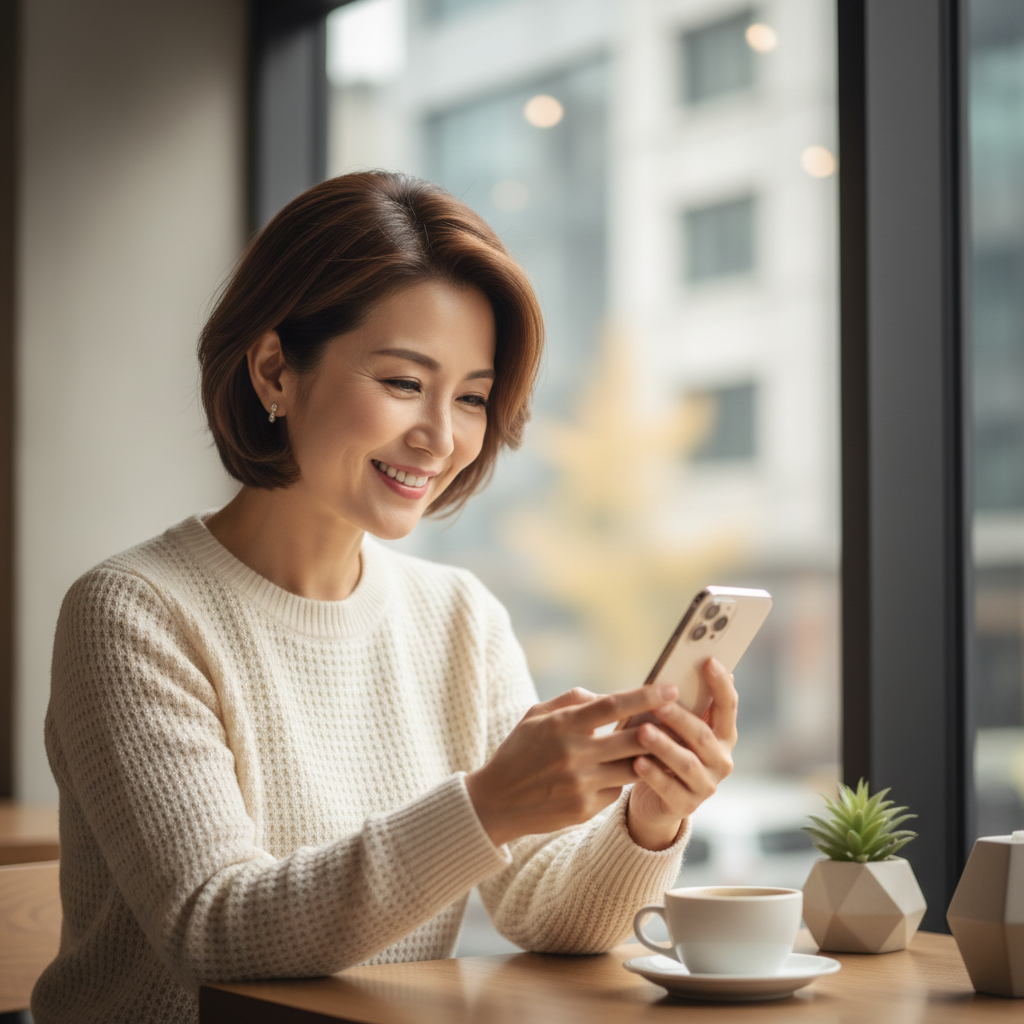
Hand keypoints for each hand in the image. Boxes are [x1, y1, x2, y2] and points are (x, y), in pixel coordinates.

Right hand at [465, 683, 680, 847]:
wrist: (496, 802)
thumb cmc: (518, 751)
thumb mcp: (536, 715)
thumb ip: (572, 701)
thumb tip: (608, 695)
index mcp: (563, 725)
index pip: (612, 706)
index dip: (645, 696)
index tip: (670, 688)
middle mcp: (574, 754)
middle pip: (632, 738)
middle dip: (662, 726)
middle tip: (683, 716)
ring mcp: (581, 784)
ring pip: (633, 767)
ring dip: (650, 756)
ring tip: (665, 745)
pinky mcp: (585, 809)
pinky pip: (617, 790)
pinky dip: (623, 779)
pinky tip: (622, 772)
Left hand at [626, 658, 737, 850]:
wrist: (657, 801)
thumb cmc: (667, 752)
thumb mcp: (677, 728)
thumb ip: (685, 703)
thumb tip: (686, 662)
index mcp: (723, 736)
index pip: (728, 707)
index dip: (720, 685)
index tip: (709, 661)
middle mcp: (721, 760)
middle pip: (702, 735)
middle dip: (680, 717)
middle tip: (658, 702)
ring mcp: (706, 785)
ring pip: (686, 762)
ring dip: (664, 745)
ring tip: (642, 732)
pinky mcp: (686, 806)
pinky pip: (669, 788)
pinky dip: (653, 775)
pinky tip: (637, 762)